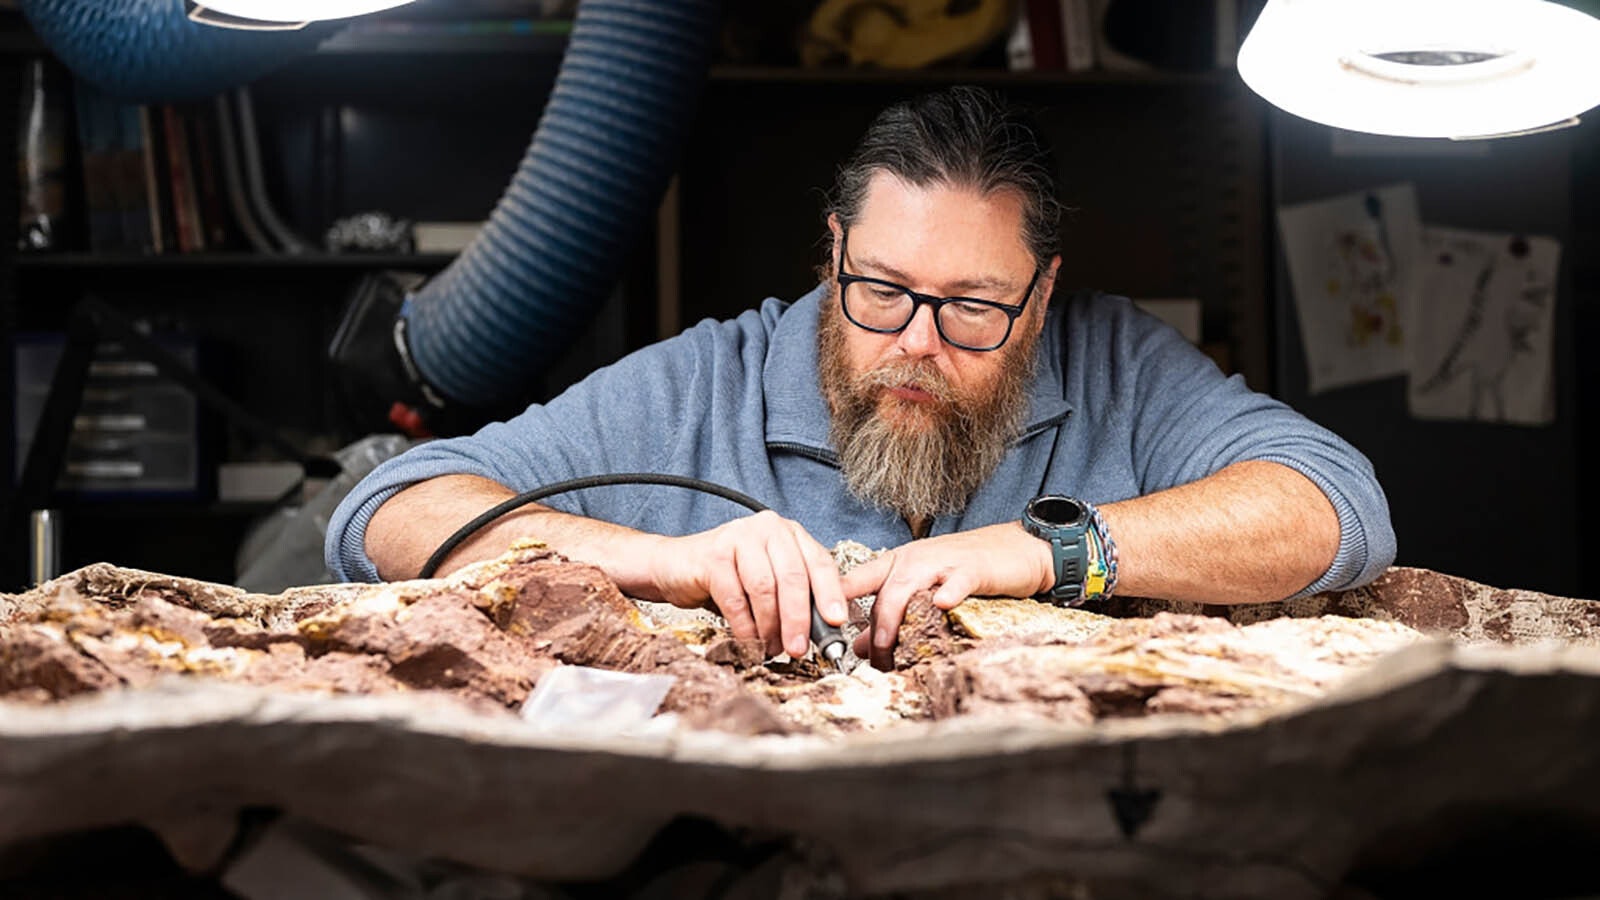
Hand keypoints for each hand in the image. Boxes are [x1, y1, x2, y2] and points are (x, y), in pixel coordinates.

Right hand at [643, 511, 848, 657]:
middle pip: (793, 577)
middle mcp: (767, 528)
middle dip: (798, 619)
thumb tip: (831, 625)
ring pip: (765, 588)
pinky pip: (735, 598)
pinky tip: (748, 639)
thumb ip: (800, 595)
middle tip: (799, 648)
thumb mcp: (771, 581)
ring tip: (771, 647)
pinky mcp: (713, 555)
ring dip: (770, 626)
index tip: (837, 622)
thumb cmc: (729, 577)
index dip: (831, 594)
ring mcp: (739, 537)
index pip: (819, 562)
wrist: (676, 567)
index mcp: (789, 533)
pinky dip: (744, 626)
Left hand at [839, 522, 1053, 669]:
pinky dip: (948, 591)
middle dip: (874, 629)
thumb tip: (860, 647)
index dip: (833, 601)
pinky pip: (956, 580)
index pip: (856, 579)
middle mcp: (914, 559)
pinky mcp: (972, 568)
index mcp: (897, 564)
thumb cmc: (966, 571)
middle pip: (882, 592)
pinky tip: (942, 605)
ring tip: (889, 644)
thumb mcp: (924, 591)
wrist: (1017, 549)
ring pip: (908, 586)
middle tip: (873, 662)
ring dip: (896, 616)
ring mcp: (942, 562)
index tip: (817, 626)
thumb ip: (891, 616)